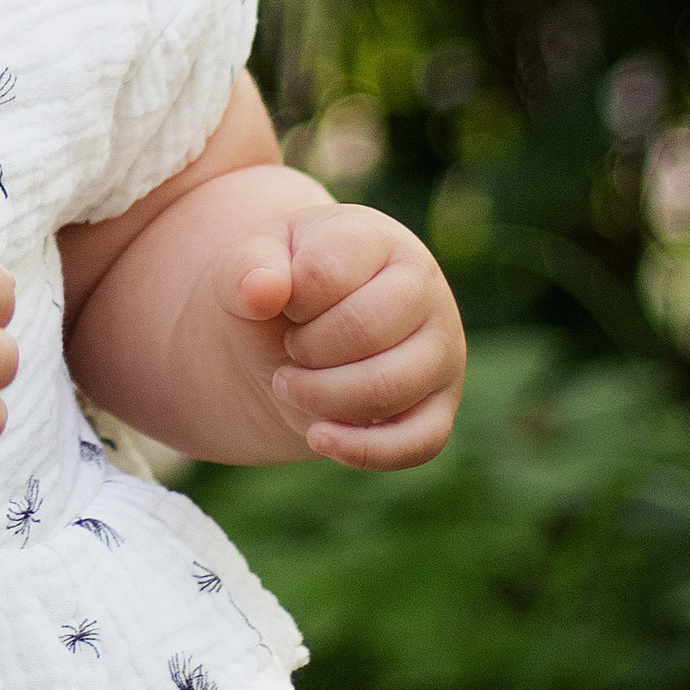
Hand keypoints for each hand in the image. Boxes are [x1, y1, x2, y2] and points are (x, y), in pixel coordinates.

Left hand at [225, 194, 463, 467]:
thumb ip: (248, 268)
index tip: (282, 300)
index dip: (288, 298)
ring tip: (290, 383)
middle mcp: (425, 289)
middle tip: (288, 349)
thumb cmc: (282, 288)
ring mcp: (441, 350)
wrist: (298, 334)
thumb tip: (261, 290)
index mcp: (378, 239)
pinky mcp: (440, 407)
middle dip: (304, 349)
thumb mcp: (252, 264)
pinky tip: (317, 437)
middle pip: (364, 330)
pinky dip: (363, 450)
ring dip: (321, 396)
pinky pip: (419, 442)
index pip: (328, 271)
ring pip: (390, 388)